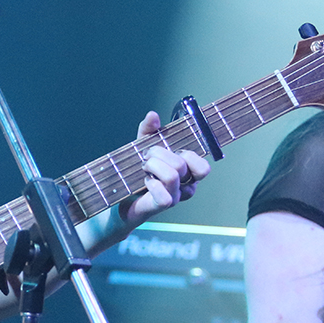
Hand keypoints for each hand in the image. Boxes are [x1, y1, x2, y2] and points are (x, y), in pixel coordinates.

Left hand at [119, 111, 210, 227]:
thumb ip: (149, 130)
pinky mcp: (160, 207)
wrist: (120, 197)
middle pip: (182, 165)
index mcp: (188, 172)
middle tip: (146, 156)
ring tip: (143, 167)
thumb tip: (152, 115)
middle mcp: (185, 187)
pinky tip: (145, 182)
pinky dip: (152, 185)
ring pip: (172, 177)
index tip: (168, 150)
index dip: (188, 155)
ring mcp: (175, 198)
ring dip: (152, 166)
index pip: (203, 167)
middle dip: (158, 154)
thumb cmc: (138, 171)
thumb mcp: (143, 146)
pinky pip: (165, 196)